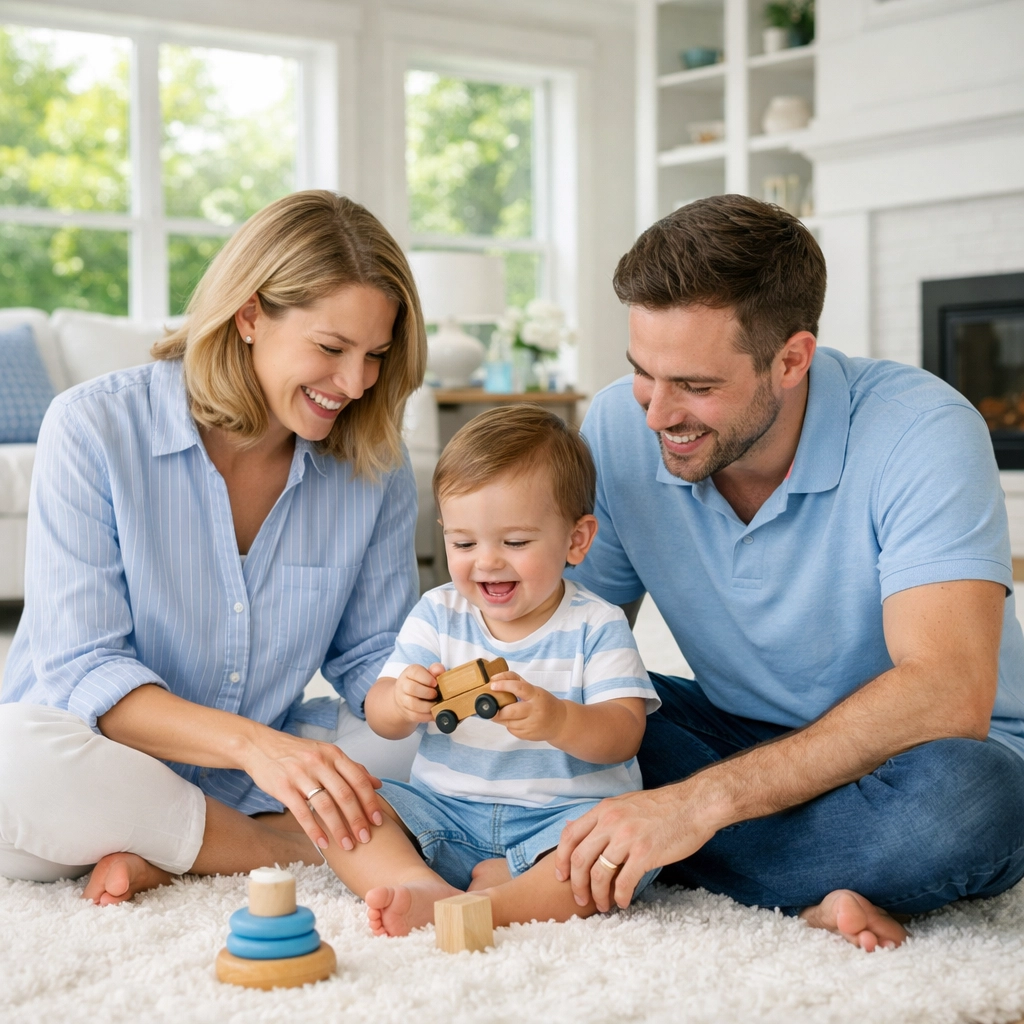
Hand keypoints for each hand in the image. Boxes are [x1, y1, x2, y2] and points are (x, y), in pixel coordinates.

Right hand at [241, 727, 384, 853]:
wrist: (260, 746)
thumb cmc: (297, 752)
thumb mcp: (326, 753)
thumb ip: (351, 768)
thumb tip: (377, 783)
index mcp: (334, 754)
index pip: (358, 779)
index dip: (370, 802)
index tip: (378, 820)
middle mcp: (320, 763)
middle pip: (345, 795)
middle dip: (358, 819)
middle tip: (365, 838)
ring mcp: (301, 774)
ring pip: (326, 806)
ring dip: (339, 829)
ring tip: (347, 845)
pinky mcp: (284, 787)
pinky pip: (302, 813)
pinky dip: (314, 830)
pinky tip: (323, 843)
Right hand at [392, 662, 443, 723]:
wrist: (406, 697)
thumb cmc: (421, 683)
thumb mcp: (427, 673)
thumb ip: (435, 670)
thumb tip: (440, 670)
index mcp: (409, 672)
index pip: (415, 672)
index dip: (427, 678)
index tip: (435, 683)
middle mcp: (403, 685)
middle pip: (412, 688)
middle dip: (427, 692)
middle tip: (436, 694)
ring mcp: (402, 700)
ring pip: (412, 704)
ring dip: (428, 706)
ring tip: (436, 704)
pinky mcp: (406, 712)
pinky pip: (416, 716)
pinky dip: (427, 716)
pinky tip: (435, 712)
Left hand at [491, 672, 566, 742]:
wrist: (560, 721)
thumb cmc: (543, 702)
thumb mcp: (533, 689)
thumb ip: (515, 681)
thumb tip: (494, 679)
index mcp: (536, 695)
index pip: (519, 688)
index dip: (504, 685)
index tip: (493, 685)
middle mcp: (535, 710)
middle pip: (510, 711)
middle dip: (497, 710)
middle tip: (490, 706)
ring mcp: (533, 724)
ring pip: (509, 723)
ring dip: (501, 718)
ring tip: (504, 713)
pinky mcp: (530, 735)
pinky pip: (512, 730)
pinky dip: (509, 725)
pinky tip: (515, 721)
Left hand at [553, 785, 717, 910]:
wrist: (694, 804)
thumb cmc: (663, 807)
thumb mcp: (626, 803)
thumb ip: (605, 817)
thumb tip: (583, 831)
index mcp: (604, 810)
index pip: (570, 835)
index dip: (560, 858)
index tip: (561, 876)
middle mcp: (611, 821)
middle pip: (579, 858)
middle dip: (576, 883)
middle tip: (579, 898)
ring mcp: (628, 837)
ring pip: (599, 873)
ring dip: (597, 895)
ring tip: (603, 905)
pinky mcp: (646, 853)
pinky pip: (624, 882)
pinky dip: (620, 897)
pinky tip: (623, 902)